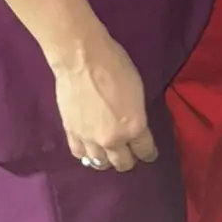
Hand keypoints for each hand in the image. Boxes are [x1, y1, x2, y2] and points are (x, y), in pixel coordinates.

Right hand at [51, 30, 158, 173]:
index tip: (150, 154)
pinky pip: (80, 154)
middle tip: (130, 154)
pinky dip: (87, 155)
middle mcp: (112, 140)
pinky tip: (90, 151)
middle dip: (129, 160)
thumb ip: (136, 114)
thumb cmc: (115, 65)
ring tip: (110, 155)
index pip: (145, 150)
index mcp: (133, 127)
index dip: (149, 153)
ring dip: (108, 160)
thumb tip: (133, 126)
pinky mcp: (71, 134)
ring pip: (101, 163)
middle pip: (123, 163)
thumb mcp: (137, 89)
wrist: (82, 58)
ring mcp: (90, 140)